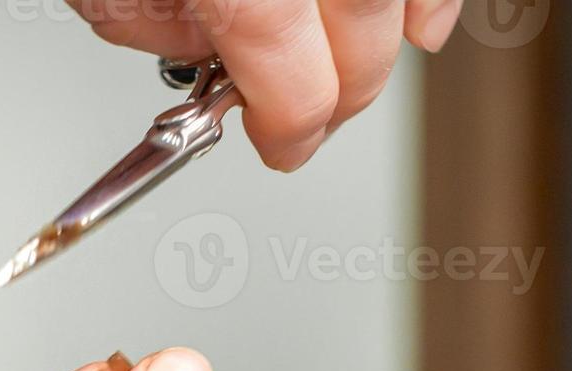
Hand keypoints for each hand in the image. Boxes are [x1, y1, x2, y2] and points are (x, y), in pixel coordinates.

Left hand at [74, 0, 464, 170]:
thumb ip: (150, 24)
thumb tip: (208, 60)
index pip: (289, 68)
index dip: (287, 125)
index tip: (279, 145)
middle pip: (360, 34)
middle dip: (339, 94)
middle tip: (302, 119)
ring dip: (397, 44)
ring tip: (367, 74)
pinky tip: (420, 24)